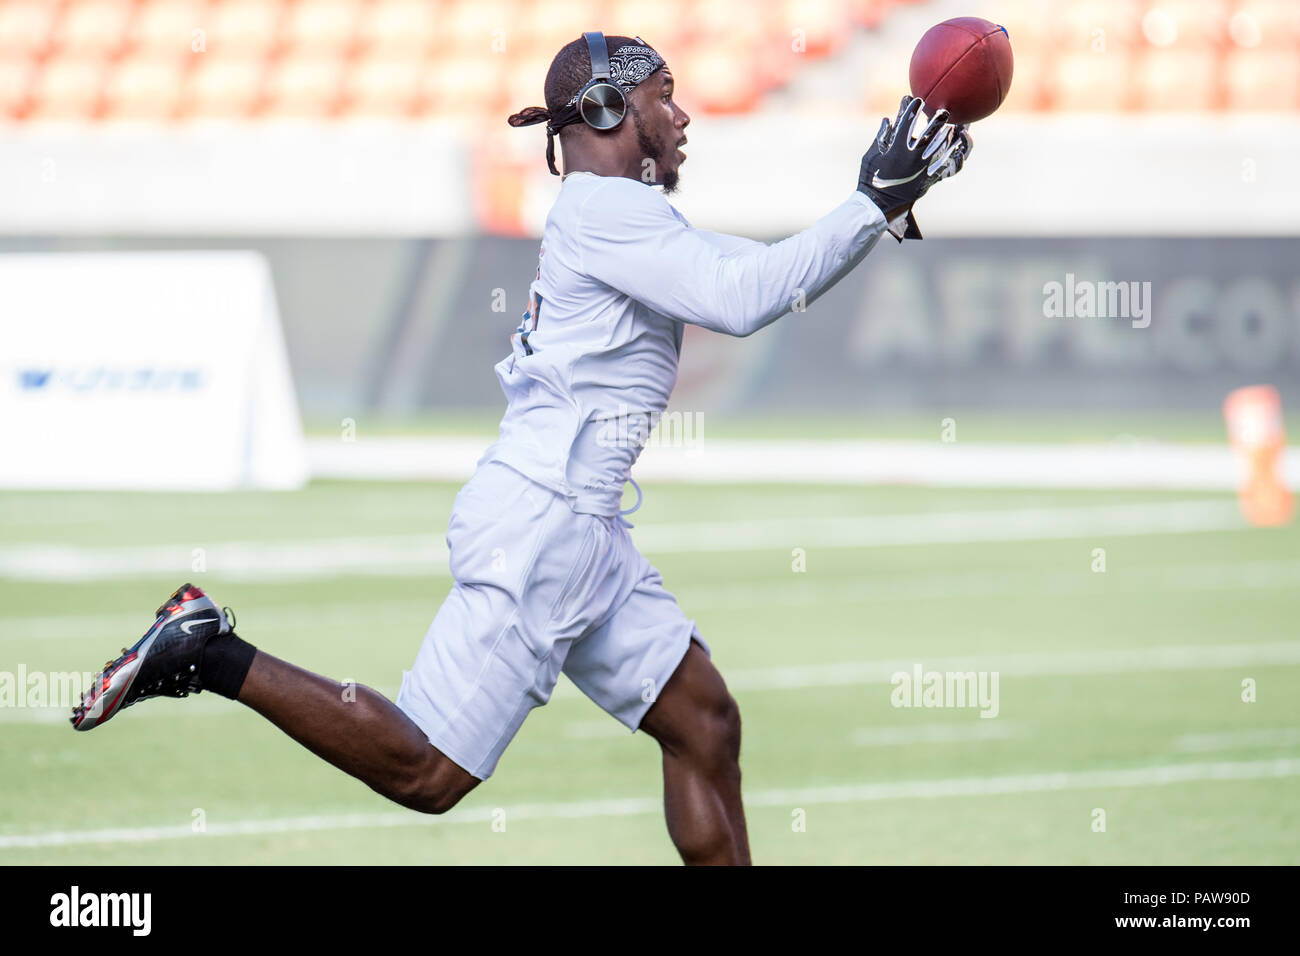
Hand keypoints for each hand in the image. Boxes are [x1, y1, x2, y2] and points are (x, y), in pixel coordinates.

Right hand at [859, 96, 972, 240]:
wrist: (877, 205)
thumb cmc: (870, 179)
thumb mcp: (871, 156)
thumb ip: (881, 137)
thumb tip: (887, 120)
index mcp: (897, 148)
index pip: (906, 123)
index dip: (912, 109)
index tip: (916, 100)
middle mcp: (912, 157)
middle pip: (930, 134)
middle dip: (937, 120)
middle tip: (943, 112)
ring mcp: (923, 169)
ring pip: (942, 149)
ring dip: (950, 137)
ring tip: (956, 129)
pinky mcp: (929, 180)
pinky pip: (947, 169)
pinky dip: (955, 158)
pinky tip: (960, 151)